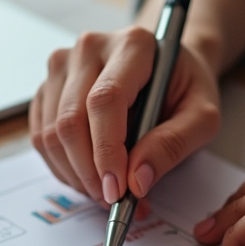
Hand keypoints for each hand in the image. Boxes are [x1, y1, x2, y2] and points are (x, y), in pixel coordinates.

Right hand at [29, 26, 220, 211]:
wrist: (164, 68)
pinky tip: (88, 175)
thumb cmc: (183, 89)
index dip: (106, 151)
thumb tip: (137, 180)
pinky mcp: (47, 88)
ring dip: (75, 175)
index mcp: (133, 45)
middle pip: (71, 120)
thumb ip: (174, 144)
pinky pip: (41, 137)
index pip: (105, 101)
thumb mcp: (203, 115)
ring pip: (51, 133)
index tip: (117, 189)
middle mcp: (90, 48)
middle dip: (89, 172)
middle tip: (112, 201)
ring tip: (105, 191)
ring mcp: (62, 66)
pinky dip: (62, 167)